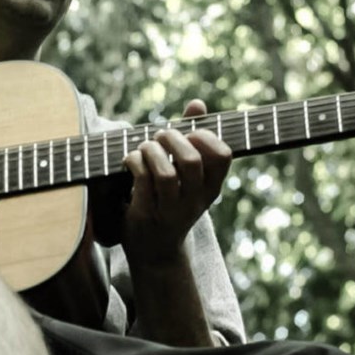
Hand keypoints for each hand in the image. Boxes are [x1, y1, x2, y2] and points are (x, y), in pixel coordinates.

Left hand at [121, 99, 230, 263]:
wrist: (155, 251)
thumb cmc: (170, 201)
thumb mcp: (187, 174)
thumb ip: (192, 137)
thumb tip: (198, 104)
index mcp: (210, 187)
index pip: (223, 156)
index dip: (205, 136)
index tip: (189, 133)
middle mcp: (195, 200)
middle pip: (192, 161)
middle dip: (172, 138)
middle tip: (159, 137)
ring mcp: (171, 210)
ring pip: (166, 172)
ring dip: (150, 151)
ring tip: (144, 149)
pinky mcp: (147, 215)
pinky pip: (142, 182)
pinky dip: (134, 163)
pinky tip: (130, 161)